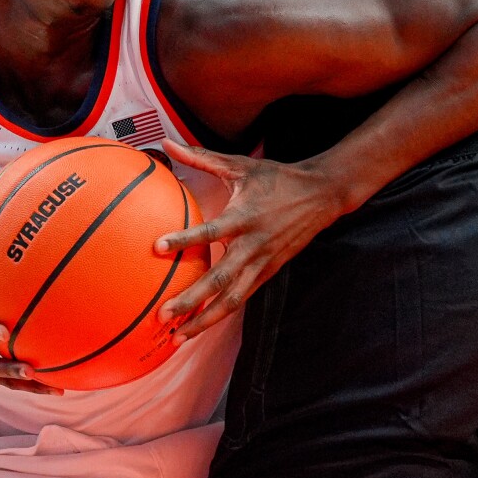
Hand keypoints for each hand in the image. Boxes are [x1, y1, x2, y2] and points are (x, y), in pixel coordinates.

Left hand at [154, 139, 345, 341]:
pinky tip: (201, 325)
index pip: (209, 232)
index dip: (184, 240)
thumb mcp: (239, 165)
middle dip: (190, 300)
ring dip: (204, 320)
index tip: (156, 247)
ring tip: (178, 335)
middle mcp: (252, 245)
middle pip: (218, 280)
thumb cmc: (276, 178)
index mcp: (243, 217)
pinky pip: (243, 298)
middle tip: (162, 313)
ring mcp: (262, 263)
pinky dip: (221, 313)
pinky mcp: (269, 272)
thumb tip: (166, 142)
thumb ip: (200, 157)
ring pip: (231, 300)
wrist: (321, 195)